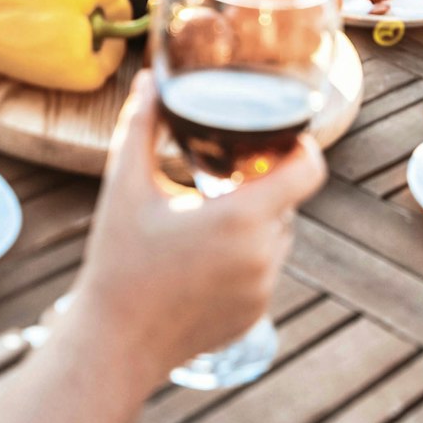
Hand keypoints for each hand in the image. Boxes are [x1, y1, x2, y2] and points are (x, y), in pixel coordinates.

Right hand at [64, 72, 324, 385]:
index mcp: (240, 218)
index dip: (303, 146)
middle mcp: (263, 255)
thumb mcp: (125, 186)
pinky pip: (263, 272)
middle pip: (286, 202)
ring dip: (254, 223)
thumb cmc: (117, 262)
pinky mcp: (255, 316)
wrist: (113, 345)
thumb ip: (141, 124)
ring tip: (208, 217)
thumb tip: (149, 78)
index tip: (283, 136)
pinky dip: (244, 259)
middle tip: (226, 172)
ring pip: (276, 238)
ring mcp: (262, 290)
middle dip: (262, 185)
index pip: (308, 171)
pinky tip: (203, 259)